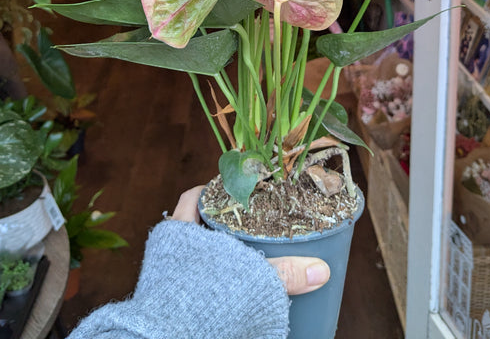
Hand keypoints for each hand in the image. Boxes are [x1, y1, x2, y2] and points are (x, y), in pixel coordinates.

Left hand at [172, 186, 330, 295]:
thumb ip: (284, 273)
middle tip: (250, 221)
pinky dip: (215, 280)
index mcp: (180, 231)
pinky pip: (195, 281)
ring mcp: (168, 275)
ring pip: (196, 254)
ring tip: (247, 252)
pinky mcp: (171, 298)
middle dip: (222, 223)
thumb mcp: (248, 279)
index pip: (195, 197)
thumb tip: (320, 270)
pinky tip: (234, 285)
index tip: (236, 187)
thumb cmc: (198, 302)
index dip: (214, 189)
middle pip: (197, 224)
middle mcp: (171, 250)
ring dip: (219, 253)